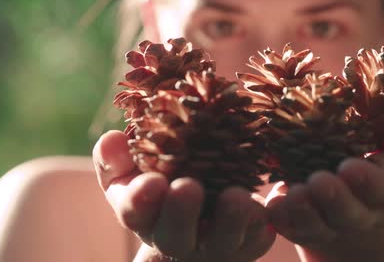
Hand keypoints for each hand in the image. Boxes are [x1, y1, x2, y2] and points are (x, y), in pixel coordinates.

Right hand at [92, 130, 275, 261]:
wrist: (201, 227)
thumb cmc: (162, 191)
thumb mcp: (132, 175)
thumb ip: (117, 159)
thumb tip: (114, 137)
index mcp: (145, 217)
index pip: (134, 212)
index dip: (140, 200)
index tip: (152, 181)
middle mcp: (177, 238)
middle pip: (175, 234)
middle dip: (181, 213)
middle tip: (188, 187)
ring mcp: (215, 245)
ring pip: (223, 239)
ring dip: (229, 218)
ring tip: (236, 195)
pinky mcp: (249, 242)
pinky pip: (257, 235)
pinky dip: (262, 219)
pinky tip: (269, 199)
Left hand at [265, 131, 383, 261]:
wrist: (353, 192)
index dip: (370, 183)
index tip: (350, 168)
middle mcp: (360, 213)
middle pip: (350, 214)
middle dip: (336, 200)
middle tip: (320, 181)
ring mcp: (328, 222)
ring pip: (317, 225)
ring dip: (305, 211)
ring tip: (296, 193)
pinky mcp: (299, 223)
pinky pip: (289, 226)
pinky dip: (281, 216)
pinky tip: (274, 204)